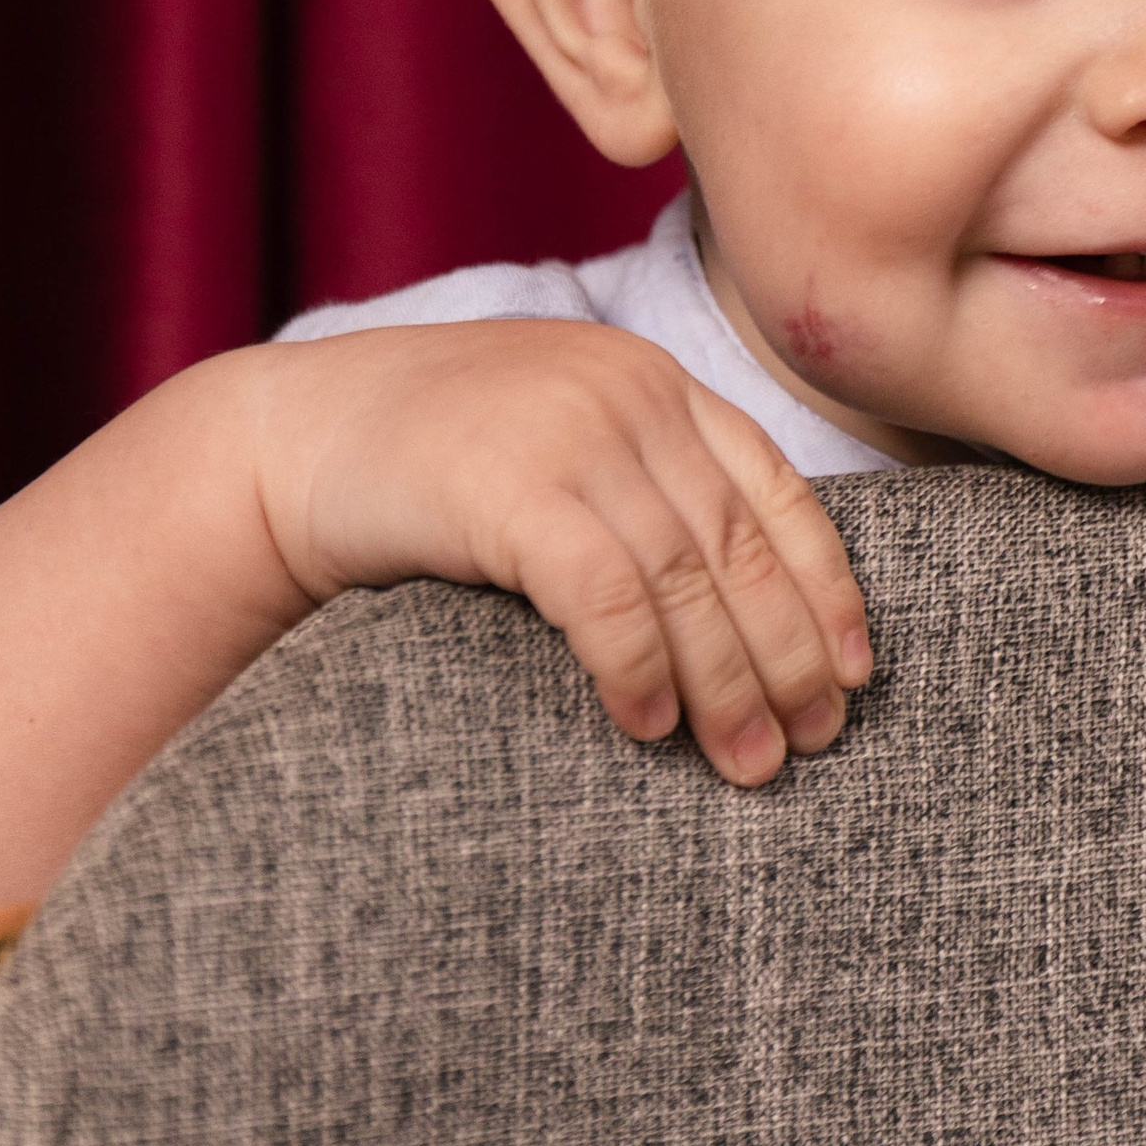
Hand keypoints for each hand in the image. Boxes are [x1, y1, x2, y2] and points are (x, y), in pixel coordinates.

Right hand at [247, 321, 871, 785]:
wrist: (289, 438)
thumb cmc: (430, 466)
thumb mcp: (558, 452)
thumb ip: (645, 492)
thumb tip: (744, 613)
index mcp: (655, 383)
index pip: (778, 489)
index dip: (828, 587)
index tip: (856, 672)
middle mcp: (629, 393)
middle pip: (741, 544)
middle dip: (788, 654)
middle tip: (813, 743)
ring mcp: (570, 432)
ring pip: (686, 578)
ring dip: (727, 682)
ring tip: (748, 763)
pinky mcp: (508, 484)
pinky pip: (604, 593)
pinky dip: (638, 667)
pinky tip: (649, 727)